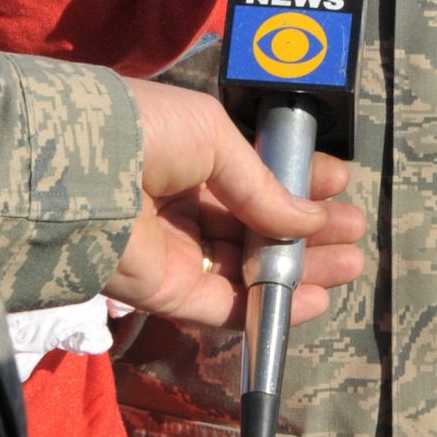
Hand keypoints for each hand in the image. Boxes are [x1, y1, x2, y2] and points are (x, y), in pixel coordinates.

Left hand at [105, 80, 365, 327]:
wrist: (84, 171)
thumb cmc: (149, 131)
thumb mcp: (216, 137)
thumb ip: (263, 185)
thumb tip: (309, 216)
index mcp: (194, 153)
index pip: (256, 173)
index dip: (299, 180)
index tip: (339, 183)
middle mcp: (185, 201)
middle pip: (257, 224)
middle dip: (308, 228)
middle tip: (353, 231)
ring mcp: (176, 248)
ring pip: (248, 266)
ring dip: (299, 267)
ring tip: (349, 263)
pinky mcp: (166, 291)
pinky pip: (224, 303)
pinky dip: (268, 304)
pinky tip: (312, 298)